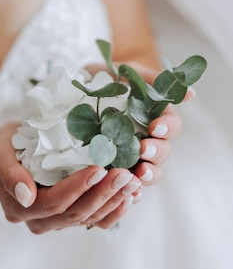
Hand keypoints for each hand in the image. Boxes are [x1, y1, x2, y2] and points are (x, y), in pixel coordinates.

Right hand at [0, 123, 141, 232]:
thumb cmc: (6, 147)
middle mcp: (38, 221)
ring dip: (114, 201)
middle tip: (126, 174)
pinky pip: (96, 221)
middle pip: (74, 214)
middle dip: (103, 194)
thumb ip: (10, 173)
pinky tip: (132, 196)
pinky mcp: (72, 218)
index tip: (99, 168)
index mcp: (19, 207)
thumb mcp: (1, 153)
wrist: (9, 153)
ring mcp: (57, 222)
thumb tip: (26, 196)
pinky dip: (116, 210)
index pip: (52, 203)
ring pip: (89, 219)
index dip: (77, 188)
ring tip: (134, 181)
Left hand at [84, 61, 192, 199]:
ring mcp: (130, 155)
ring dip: (148, 175)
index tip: (155, 127)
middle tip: (144, 150)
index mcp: (154, 118)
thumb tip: (192, 94)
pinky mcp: (113, 167)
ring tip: (138, 174)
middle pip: (163, 152)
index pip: (171, 127)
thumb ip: (154, 81)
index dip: (167, 128)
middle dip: (156, 153)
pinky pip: (126, 185)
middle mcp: (146, 139)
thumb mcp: (130, 73)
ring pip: (149, 172)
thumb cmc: (107, 78)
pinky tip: (129, 195)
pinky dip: (131, 192)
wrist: (77, 84)